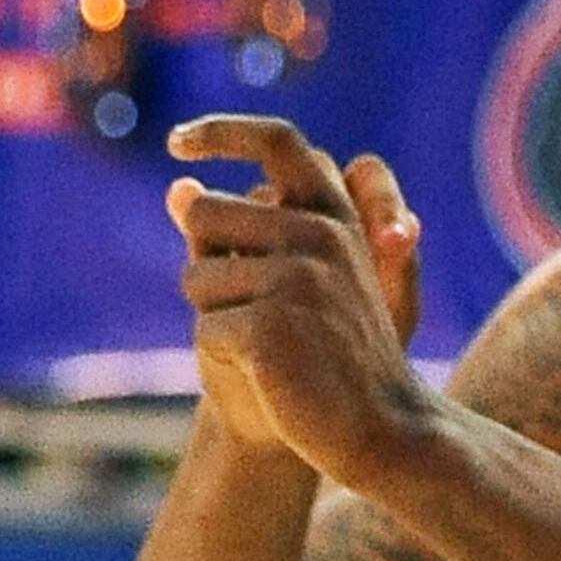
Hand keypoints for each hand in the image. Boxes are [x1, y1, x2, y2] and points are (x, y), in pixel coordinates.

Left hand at [167, 114, 431, 483]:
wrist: (383, 430)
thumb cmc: (333, 357)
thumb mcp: (298, 283)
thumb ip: (242, 232)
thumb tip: (177, 189)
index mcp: (334, 216)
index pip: (278, 141)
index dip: (222, 130)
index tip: (177, 141)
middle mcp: (319, 234)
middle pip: (207, 214)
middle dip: (209, 268)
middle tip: (253, 317)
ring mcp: (297, 278)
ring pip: (197, 277)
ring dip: (216, 318)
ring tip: (269, 352)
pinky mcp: (272, 325)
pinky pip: (205, 327)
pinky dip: (221, 357)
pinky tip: (266, 376)